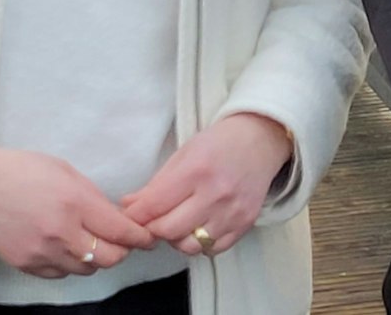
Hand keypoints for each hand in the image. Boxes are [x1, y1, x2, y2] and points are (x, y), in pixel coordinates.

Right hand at [0, 145, 154, 277]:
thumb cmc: (22, 171)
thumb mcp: (67, 173)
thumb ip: (94, 199)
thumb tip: (119, 220)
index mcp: (74, 203)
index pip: (121, 231)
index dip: (141, 238)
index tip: (150, 239)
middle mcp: (59, 232)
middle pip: (109, 259)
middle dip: (122, 250)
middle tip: (122, 240)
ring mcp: (41, 252)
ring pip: (87, 270)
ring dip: (96, 259)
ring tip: (90, 240)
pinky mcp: (25, 264)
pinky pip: (61, 274)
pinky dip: (71, 264)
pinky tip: (66, 247)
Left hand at [122, 112, 293, 256]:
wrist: (261, 140)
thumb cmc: (218, 144)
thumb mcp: (183, 154)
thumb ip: (155, 185)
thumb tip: (128, 208)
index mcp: (197, 170)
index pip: (153, 206)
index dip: (135, 216)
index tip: (129, 217)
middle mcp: (216, 194)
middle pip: (168, 230)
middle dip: (153, 228)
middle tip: (152, 220)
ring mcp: (233, 211)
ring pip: (190, 245)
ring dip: (176, 239)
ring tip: (177, 223)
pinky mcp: (245, 223)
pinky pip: (213, 249)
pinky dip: (200, 243)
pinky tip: (199, 226)